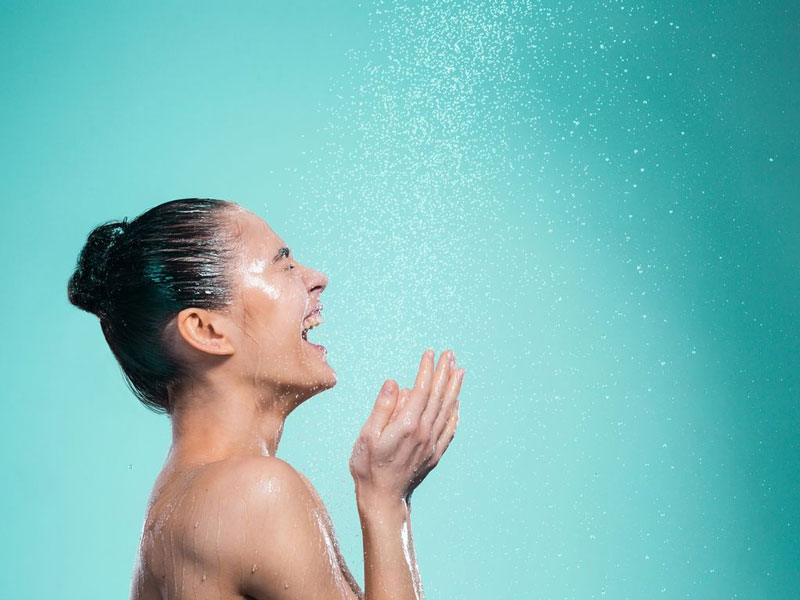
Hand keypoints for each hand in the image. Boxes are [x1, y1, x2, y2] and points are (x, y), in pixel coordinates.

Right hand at [349, 349, 464, 505]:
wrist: (383, 500)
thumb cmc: (368, 467)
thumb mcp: (367, 436)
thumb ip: (382, 408)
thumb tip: (395, 383)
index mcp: (406, 425)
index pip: (421, 390)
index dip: (426, 371)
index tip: (430, 354)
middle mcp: (423, 433)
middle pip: (438, 397)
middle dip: (444, 373)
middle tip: (450, 354)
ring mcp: (431, 444)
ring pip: (446, 410)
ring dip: (453, 389)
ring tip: (459, 371)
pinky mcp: (434, 454)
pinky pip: (449, 429)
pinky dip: (455, 414)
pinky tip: (457, 405)